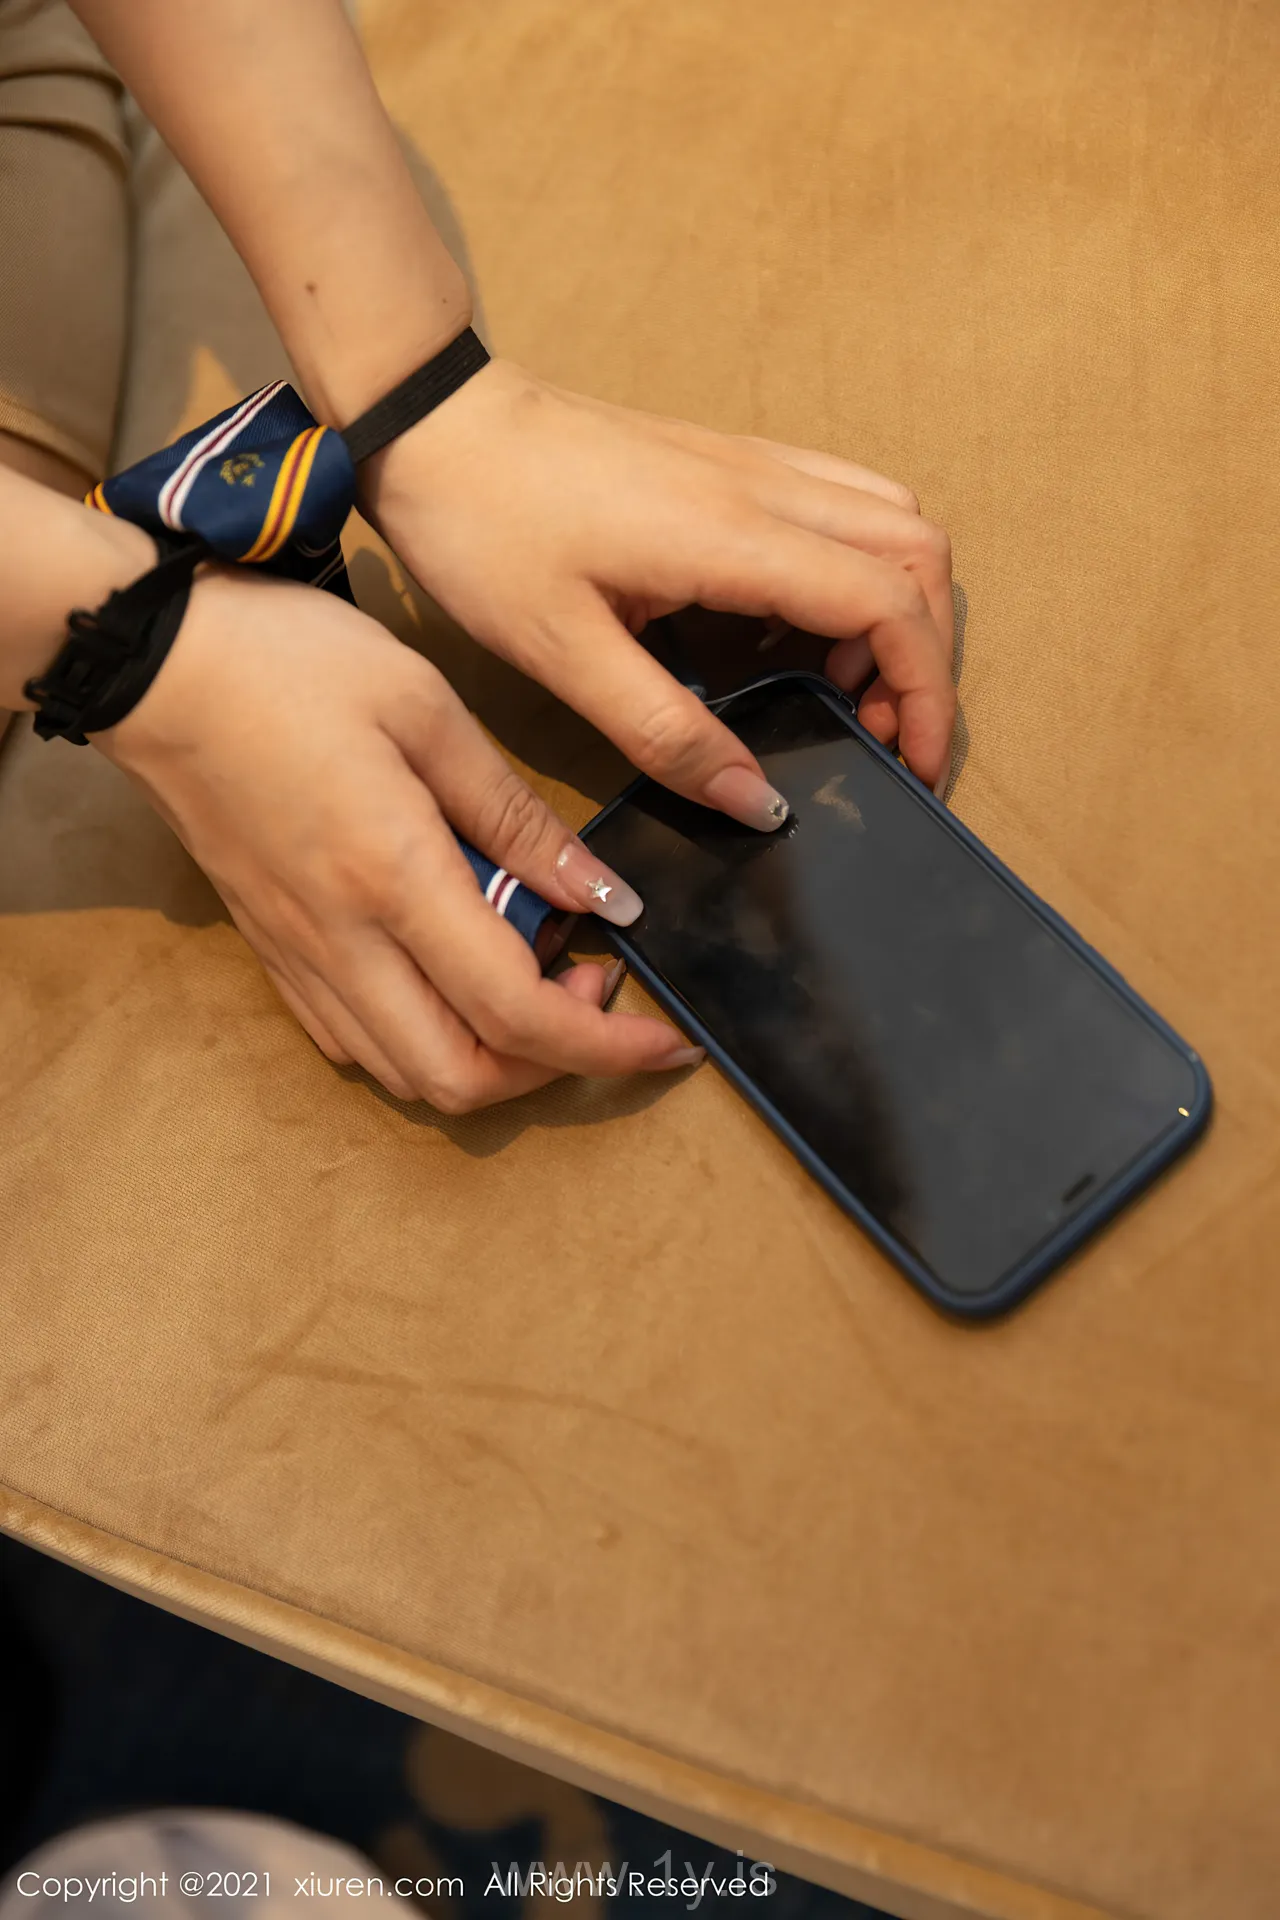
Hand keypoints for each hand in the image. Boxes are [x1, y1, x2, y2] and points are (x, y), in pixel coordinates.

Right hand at [97, 569, 704, 1110]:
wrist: (152, 664)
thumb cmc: (290, 662)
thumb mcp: (428, 709)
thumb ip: (517, 816)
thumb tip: (602, 896)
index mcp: (392, 877)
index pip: (516, 1013)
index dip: (606, 1045)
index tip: (664, 1036)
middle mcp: (341, 940)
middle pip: (460, 1080)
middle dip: (550, 1070)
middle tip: (596, 995)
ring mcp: (297, 955)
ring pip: (404, 1073)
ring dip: (489, 1059)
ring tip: (535, 980)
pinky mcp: (272, 948)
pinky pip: (354, 1040)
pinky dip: (424, 1038)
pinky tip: (456, 976)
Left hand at [364, 360, 956, 809]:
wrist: (434, 422)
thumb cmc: (484, 529)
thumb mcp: (563, 654)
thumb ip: (668, 733)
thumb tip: (758, 803)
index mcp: (733, 535)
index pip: (890, 603)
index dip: (924, 691)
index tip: (908, 764)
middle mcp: (763, 487)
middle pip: (920, 555)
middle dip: (924, 656)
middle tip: (874, 735)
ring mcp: (751, 465)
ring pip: (891, 520)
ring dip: (896, 607)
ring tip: (837, 688)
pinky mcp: (727, 462)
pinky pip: (839, 503)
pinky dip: (854, 570)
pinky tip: (791, 631)